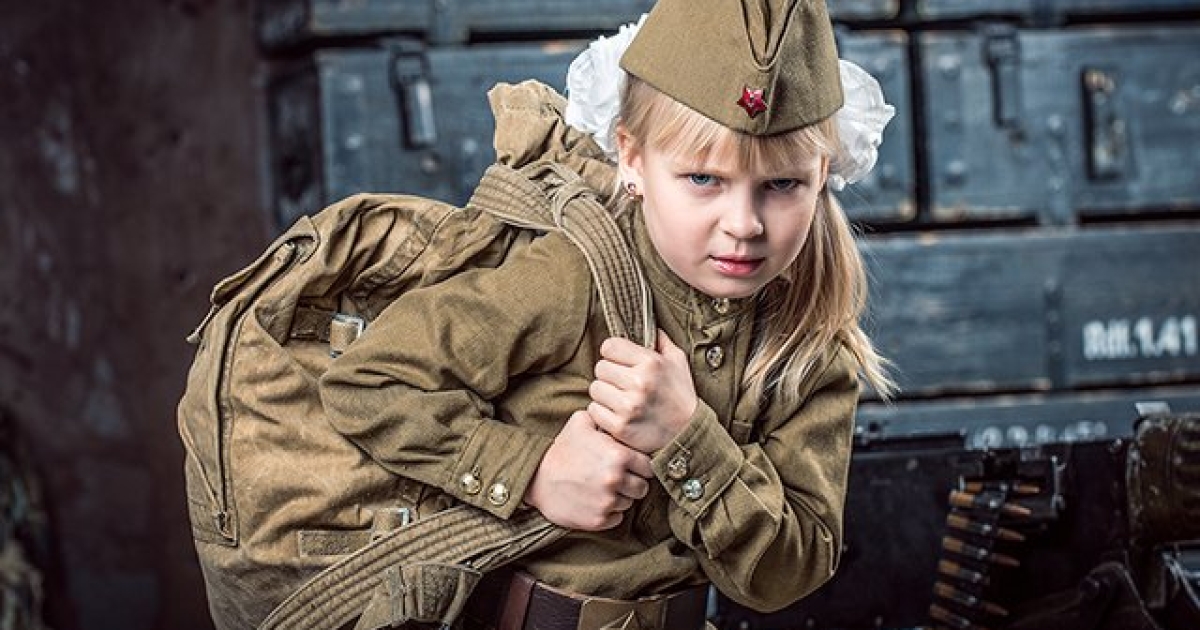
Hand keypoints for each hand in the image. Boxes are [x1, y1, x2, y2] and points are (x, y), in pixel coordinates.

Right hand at [525, 410, 652, 530]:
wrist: (535, 479)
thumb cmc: (560, 450)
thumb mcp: (580, 423)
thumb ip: (604, 417)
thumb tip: (617, 414)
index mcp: (618, 455)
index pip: (648, 466)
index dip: (640, 466)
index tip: (630, 466)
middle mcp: (616, 479)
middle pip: (642, 488)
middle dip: (633, 483)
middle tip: (618, 479)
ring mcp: (607, 502)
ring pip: (629, 503)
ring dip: (620, 498)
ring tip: (603, 489)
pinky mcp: (598, 520)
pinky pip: (616, 519)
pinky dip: (610, 513)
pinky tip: (596, 501)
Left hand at [588, 330, 697, 453]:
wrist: (687, 434)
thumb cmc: (681, 395)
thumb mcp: (678, 362)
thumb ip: (660, 340)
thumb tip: (647, 323)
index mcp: (650, 362)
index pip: (609, 346)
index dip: (613, 353)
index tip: (620, 362)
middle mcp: (638, 382)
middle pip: (600, 368)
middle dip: (609, 375)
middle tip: (621, 383)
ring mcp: (628, 406)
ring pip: (595, 389)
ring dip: (604, 394)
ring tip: (619, 399)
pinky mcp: (620, 426)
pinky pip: (594, 410)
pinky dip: (602, 413)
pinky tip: (617, 414)